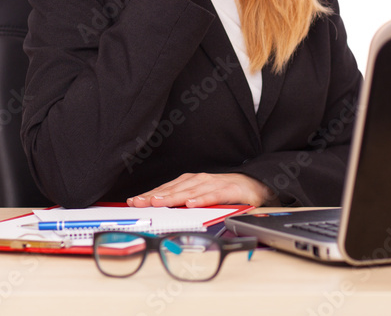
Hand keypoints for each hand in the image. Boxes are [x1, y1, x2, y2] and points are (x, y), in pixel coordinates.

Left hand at [127, 172, 274, 207]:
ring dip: (174, 196)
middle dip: (155, 195)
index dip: (150, 194)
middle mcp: (200, 180)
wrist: (256, 185)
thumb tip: (160, 210)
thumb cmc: (226, 193)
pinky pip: (214, 195)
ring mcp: (214, 183)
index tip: (134, 201)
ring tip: (160, 202)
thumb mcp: (202, 198)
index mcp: (191, 182)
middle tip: (140, 202)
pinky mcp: (230, 189)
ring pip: (191, 190)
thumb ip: (184, 203)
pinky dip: (202, 199)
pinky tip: (192, 204)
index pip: (167, 189)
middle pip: (175, 189)